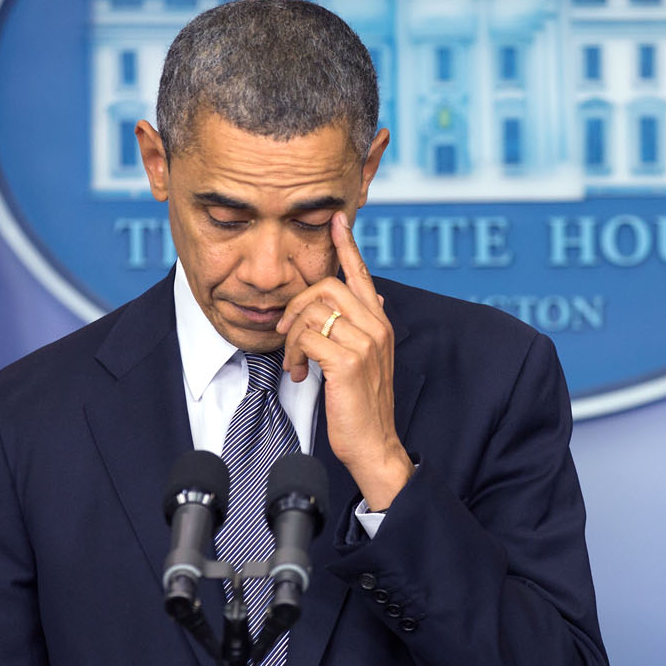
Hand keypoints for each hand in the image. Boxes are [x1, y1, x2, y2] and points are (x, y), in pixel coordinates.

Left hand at [275, 213, 412, 509]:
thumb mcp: (366, 360)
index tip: (337, 220)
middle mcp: (377, 325)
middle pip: (327, 285)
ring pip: (313, 311)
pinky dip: (295, 354)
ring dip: (292, 337)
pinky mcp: (348, 361)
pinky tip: (300, 374)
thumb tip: (376, 298)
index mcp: (380, 322)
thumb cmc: (363, 406)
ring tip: (295, 363)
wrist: (374, 444)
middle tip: (286, 334)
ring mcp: (365, 342)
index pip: (362, 274)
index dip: (347, 246)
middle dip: (296, 305)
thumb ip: (364, 328)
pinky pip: (308, 337)